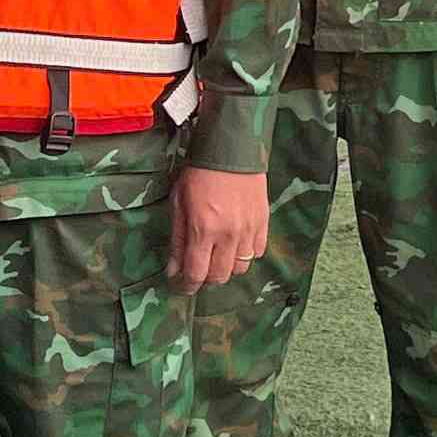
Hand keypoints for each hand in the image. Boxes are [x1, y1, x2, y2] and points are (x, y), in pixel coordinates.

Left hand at [167, 167, 269, 291]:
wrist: (231, 149)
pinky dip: (245, 254)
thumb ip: (178, 240)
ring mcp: (249, 229)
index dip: (187, 286)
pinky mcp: (263, 222)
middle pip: (220, 277)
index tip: (182, 286)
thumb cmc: (199, 174)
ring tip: (217, 255)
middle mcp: (228, 235)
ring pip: (240, 268)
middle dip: (206, 278)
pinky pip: (257, 252)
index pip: (196, 274)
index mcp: (203, 229)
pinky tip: (235, 243)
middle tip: (198, 268)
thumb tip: (173, 271)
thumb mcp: (179, 204)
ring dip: (226, 267)